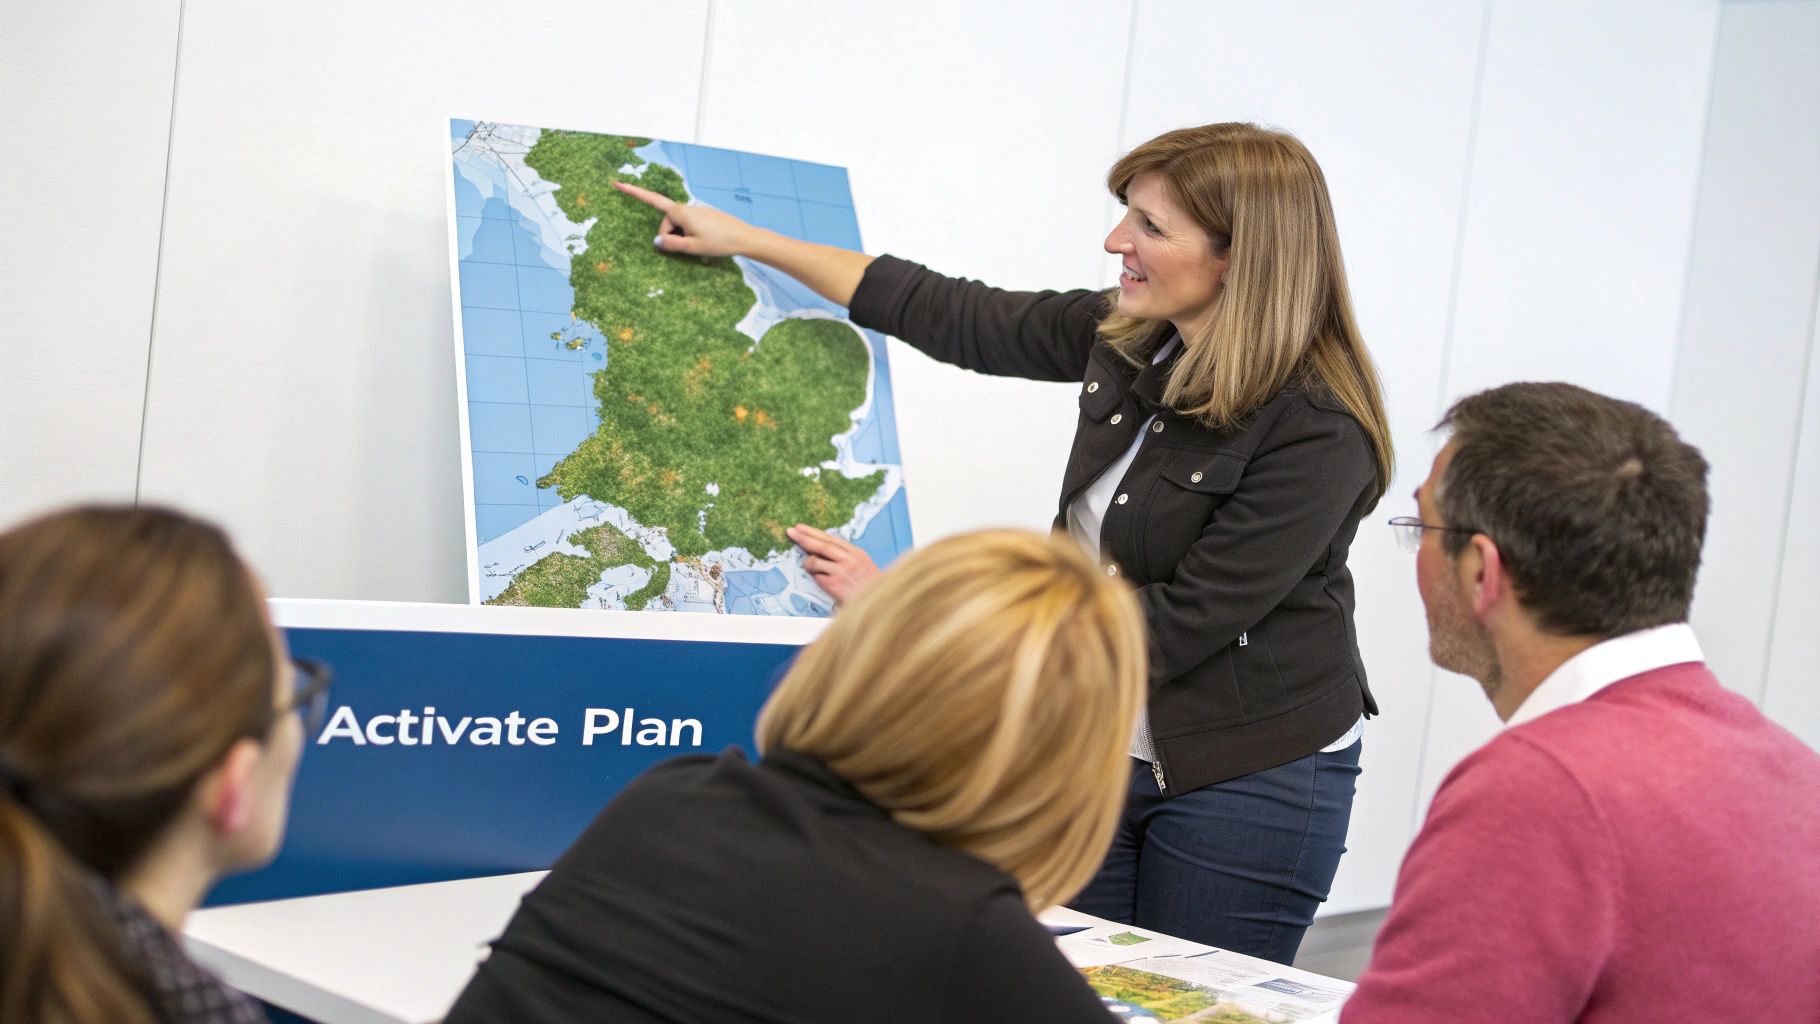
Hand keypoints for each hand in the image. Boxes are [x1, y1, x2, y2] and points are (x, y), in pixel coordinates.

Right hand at [612, 180, 765, 257]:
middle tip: (688, 249)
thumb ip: (671, 245)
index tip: (617, 184)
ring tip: (700, 246)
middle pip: (666, 223)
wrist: (744, 237)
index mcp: (680, 212)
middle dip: (670, 237)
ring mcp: (695, 211)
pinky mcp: (703, 216)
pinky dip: (690, 236)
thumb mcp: (692, 248)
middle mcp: (686, 208)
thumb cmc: (719, 242)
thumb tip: (656, 241)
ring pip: (678, 226)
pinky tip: (705, 243)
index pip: (651, 200)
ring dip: (682, 238)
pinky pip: (688, 226)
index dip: (633, 193)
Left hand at [787, 524, 880, 604]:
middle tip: (791, 532)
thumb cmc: (870, 588)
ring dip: (808, 563)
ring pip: (815, 560)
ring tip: (810, 567)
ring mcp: (841, 571)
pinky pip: (816, 577)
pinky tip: (820, 580)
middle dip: (804, 537)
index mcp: (856, 553)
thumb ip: (845, 556)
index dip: (814, 532)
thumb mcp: (863, 566)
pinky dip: (815, 577)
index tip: (801, 528)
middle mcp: (849, 559)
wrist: (879, 604)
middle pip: (821, 544)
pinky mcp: (834, 584)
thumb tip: (822, 550)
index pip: (831, 538)